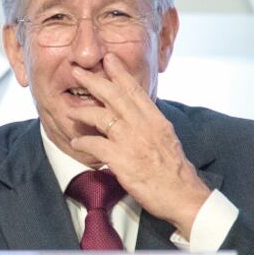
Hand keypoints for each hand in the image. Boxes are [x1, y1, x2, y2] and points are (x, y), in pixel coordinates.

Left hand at [67, 53, 210, 236]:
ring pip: (101, 117)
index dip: (120, 73)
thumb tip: (138, 115)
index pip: (135, 90)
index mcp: (156, 120)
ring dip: (82, 112)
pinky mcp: (122, 160)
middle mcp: (144, 126)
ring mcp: (132, 142)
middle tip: (77, 71)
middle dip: (94, 81)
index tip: (109, 58)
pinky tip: (75, 143)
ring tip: (68, 111)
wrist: (184, 196)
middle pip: (115, 96)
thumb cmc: (175, 172)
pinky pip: (96, 145)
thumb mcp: (166, 140)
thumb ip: (150, 125)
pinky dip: (83, 143)